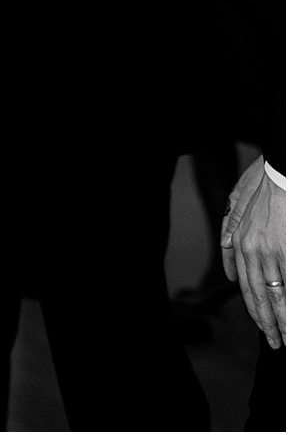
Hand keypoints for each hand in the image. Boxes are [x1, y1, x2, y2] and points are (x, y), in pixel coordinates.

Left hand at [222, 157, 285, 347]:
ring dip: (282, 319)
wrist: (280, 179)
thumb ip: (233, 245)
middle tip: (275, 342)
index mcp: (242, 246)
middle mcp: (254, 252)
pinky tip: (294, 315)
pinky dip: (293, 301)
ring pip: (276, 294)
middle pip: (259, 296)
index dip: (254, 310)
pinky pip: (291, 282)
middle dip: (267, 323)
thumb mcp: (239, 218)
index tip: (262, 327)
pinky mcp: (288, 251)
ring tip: (287, 337)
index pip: (247, 287)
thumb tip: (232, 274)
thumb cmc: (263, 198)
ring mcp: (272, 252)